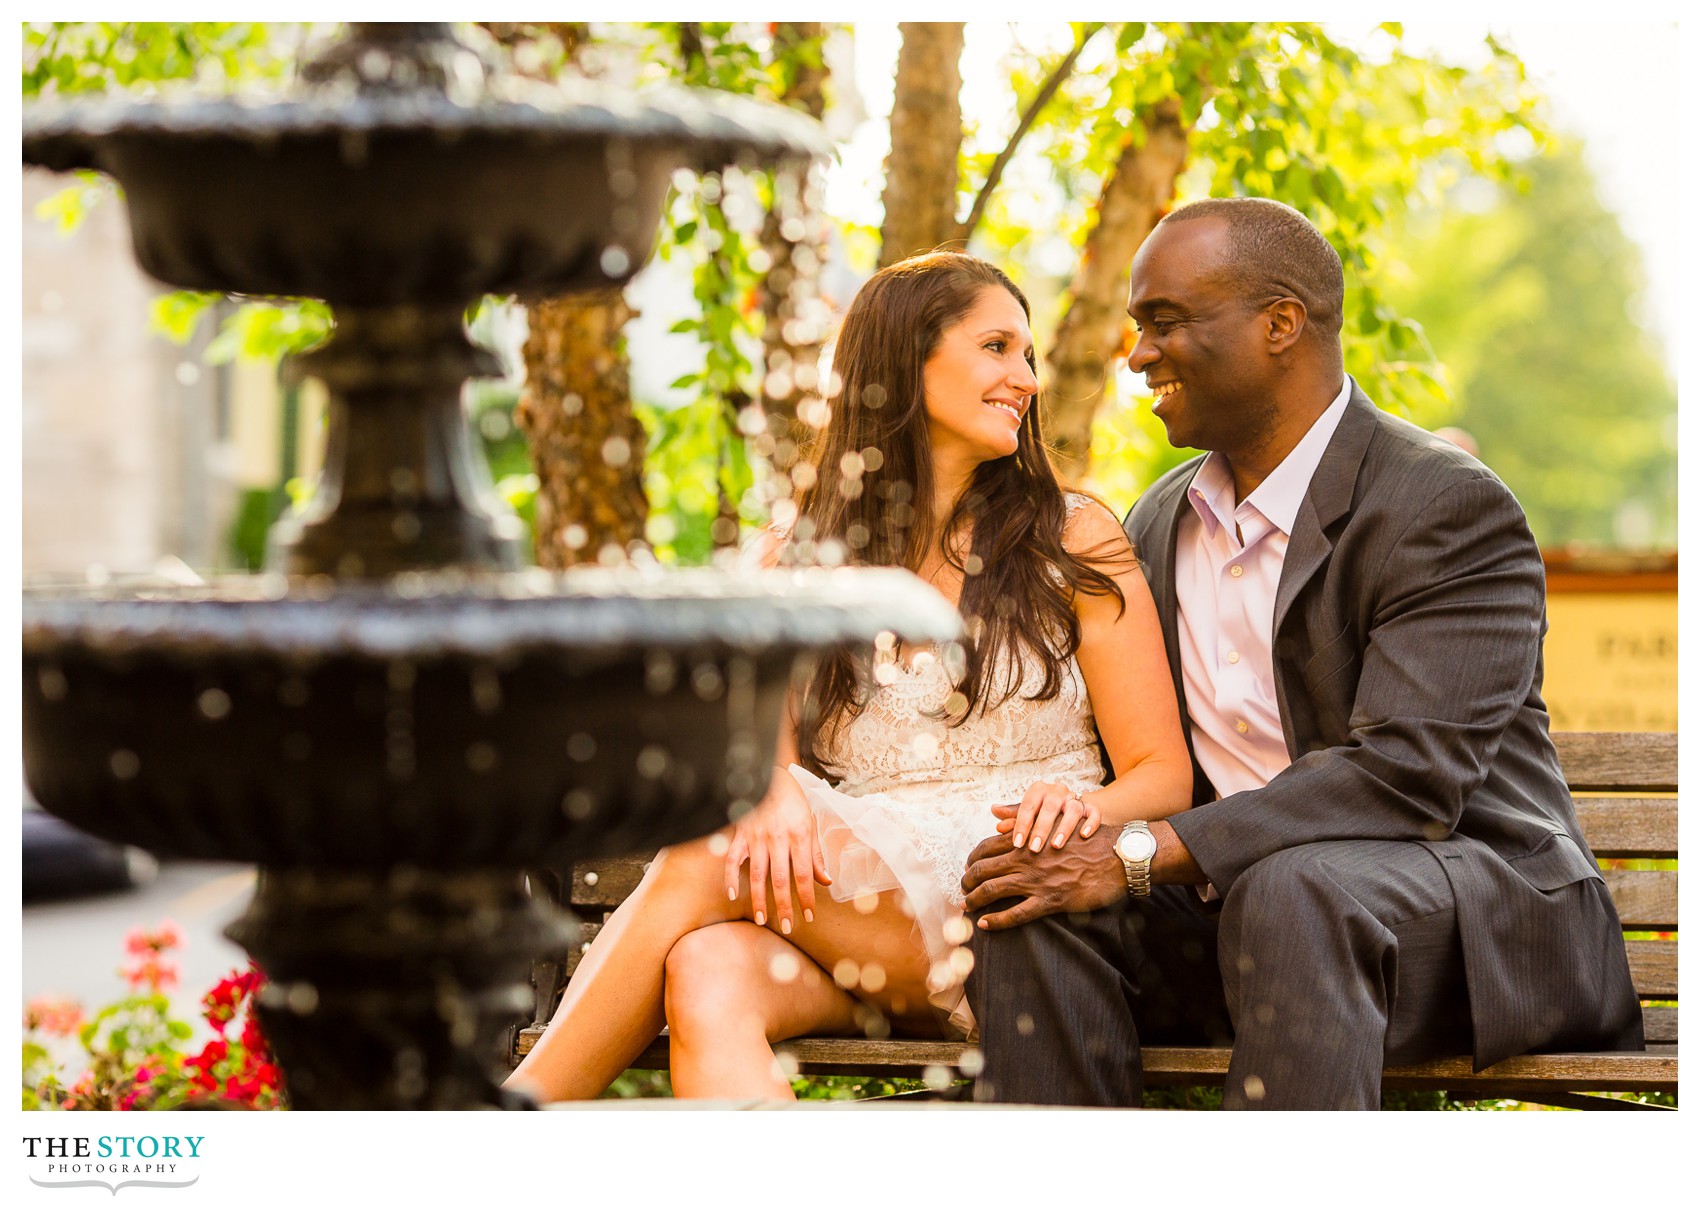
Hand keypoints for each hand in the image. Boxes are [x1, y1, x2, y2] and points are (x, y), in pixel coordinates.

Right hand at [723, 768, 829, 936]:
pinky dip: (730, 877)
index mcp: (798, 835)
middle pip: (781, 879)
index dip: (806, 897)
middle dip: (784, 906)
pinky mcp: (739, 834)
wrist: (768, 774)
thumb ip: (816, 854)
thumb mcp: (809, 824)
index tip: (809, 916)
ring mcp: (756, 837)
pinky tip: (733, 894)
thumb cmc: (792, 801)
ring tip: (762, 920)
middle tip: (786, 927)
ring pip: (757, 874)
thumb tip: (826, 881)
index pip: (804, 874)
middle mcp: (777, 838)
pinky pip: (732, 859)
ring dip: (759, 899)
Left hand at [960, 825, 1124, 930]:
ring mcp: (1036, 880)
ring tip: (966, 906)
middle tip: (962, 889)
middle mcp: (1026, 858)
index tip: (968, 867)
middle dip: (967, 880)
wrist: (1117, 856)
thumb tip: (997, 815)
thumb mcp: (1056, 822)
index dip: (972, 859)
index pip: (986, 847)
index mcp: (1027, 839)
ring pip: (992, 890)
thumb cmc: (1087, 838)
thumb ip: (1027, 821)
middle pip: (982, 869)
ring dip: (974, 900)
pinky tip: (985, 924)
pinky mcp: (1049, 901)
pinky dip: (996, 921)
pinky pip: (1015, 914)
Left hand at [994, 783, 1101, 852]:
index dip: (1022, 824)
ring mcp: (1075, 799)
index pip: (1028, 805)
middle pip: (1050, 806)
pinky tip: (1083, 836)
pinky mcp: (1091, 808)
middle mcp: (1057, 791)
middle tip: (1034, 848)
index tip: (1017, 843)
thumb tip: (995, 812)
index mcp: (1038, 790)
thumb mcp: (1028, 815)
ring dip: (1064, 828)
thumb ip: (1013, 816)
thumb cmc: (1042, 815)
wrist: (1070, 811)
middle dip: (1041, 828)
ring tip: (1056, 846)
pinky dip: (1090, 823)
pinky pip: (1094, 813)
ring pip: (1073, 809)